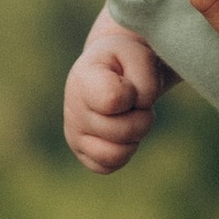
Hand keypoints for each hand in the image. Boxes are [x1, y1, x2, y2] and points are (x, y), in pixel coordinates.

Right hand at [64, 16, 168, 172]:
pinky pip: (109, 166)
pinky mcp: (82, 153)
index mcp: (83, 79)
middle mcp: (72, 108)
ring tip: (131, 117)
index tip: (130, 83)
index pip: (112, 100)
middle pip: (123, 131)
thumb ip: (145, 75)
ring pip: (116, 154)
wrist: (110, 69)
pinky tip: (122, 133)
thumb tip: (141, 106)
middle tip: (139, 103)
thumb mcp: (137, 52)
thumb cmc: (124, 62)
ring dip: (135, 136)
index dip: (133, 94)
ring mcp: (74, 134)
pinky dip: (124, 152)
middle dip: (143, 116)